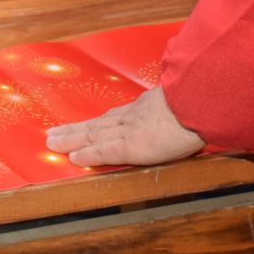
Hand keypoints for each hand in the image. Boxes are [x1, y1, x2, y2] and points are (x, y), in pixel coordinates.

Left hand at [45, 87, 204, 167]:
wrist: (200, 102)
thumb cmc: (200, 100)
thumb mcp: (186, 96)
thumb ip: (181, 100)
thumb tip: (193, 103)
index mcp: (148, 107)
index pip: (117, 115)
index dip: (100, 121)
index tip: (87, 123)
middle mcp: (133, 116)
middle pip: (98, 123)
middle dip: (76, 129)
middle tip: (55, 133)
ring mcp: (130, 130)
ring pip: (93, 134)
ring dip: (71, 139)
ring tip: (53, 142)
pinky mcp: (130, 146)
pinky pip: (104, 150)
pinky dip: (88, 154)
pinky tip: (73, 157)